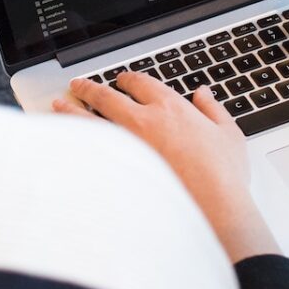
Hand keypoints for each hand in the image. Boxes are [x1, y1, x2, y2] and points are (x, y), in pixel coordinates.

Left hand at [53, 73, 278, 262]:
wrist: (212, 210)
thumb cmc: (222, 176)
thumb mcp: (228, 135)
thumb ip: (213, 109)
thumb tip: (203, 94)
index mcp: (170, 107)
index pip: (140, 83)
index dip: (128, 79)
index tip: (122, 80)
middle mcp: (142, 120)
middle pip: (106, 96)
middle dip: (89, 88)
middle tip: (78, 85)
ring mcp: (125, 146)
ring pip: (89, 120)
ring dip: (72, 109)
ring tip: (59, 105)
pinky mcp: (116, 170)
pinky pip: (89, 150)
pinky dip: (74, 142)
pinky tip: (66, 141)